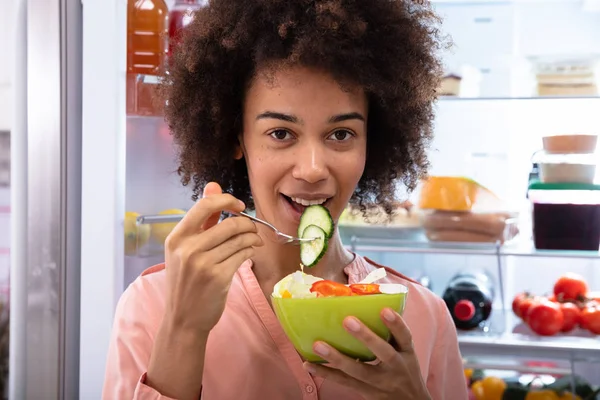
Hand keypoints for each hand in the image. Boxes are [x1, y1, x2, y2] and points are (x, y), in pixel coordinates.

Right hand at [163, 182, 262, 333]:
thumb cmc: (186, 282)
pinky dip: (251, 250)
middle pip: (229, 223)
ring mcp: (202, 263)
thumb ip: (202, 219)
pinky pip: (243, 254)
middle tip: (252, 229)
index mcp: (176, 238)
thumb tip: (213, 185)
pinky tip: (251, 252)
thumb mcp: (185, 250)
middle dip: (247, 224)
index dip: (226, 200)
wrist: (183, 319)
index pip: (204, 206)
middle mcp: (187, 249)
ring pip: (239, 239)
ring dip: (252, 238)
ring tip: (253, 241)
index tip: (239, 206)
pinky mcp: (218, 277)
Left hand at [303, 308, 430, 399]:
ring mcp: (380, 382)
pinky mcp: (365, 391)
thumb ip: (392, 334)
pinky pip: (344, 382)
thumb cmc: (404, 370)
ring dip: (337, 358)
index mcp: (406, 353)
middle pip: (384, 353)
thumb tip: (369, 305)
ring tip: (318, 345)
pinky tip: (309, 364)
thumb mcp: (406, 353)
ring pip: (358, 370)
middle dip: (366, 337)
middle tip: (348, 320)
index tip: (384, 310)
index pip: (405, 337)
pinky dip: (325, 372)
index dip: (396, 324)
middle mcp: (396, 367)